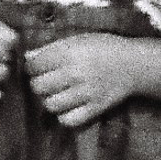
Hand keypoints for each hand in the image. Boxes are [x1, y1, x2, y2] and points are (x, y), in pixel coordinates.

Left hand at [23, 33, 154, 128]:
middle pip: (39, 86)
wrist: (133, 64)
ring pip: (50, 105)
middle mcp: (75, 73)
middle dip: (38, 83)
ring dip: (49, 100)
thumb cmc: (104, 48)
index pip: (34, 66)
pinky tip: (67, 106)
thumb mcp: (78, 39)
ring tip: (55, 94)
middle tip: (45, 81)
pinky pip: (68, 120)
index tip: (36, 67)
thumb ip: (52, 48)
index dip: (31, 67)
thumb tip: (27, 57)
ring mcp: (85, 93)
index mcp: (69, 53)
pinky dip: (63, 115)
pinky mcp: (94, 108)